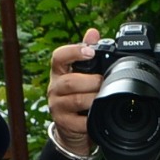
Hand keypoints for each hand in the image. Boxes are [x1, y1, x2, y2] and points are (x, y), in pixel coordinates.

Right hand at [46, 29, 102, 155]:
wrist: (69, 127)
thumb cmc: (76, 95)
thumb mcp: (80, 74)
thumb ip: (86, 52)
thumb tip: (93, 32)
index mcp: (59, 72)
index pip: (58, 57)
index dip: (73, 52)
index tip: (90, 52)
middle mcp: (55, 88)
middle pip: (70, 82)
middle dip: (90, 81)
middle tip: (104, 82)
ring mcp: (57, 107)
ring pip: (75, 100)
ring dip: (92, 98)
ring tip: (103, 97)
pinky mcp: (64, 124)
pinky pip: (79, 122)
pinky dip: (91, 119)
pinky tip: (98, 116)